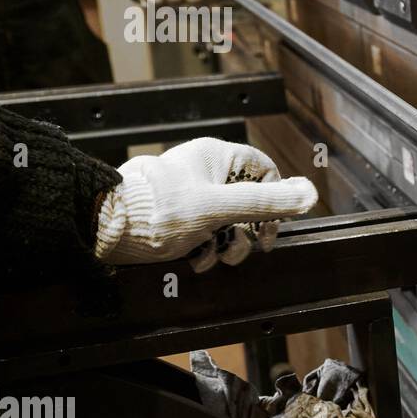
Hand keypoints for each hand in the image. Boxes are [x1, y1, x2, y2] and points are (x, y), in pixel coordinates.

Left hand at [94, 138, 317, 269]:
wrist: (106, 230)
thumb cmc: (159, 212)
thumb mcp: (220, 208)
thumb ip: (266, 202)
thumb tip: (310, 194)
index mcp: (217, 158)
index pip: (265, 172)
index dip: (274, 201)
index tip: (268, 229)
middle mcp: (205, 172)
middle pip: (248, 200)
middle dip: (247, 231)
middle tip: (240, 249)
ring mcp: (191, 194)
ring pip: (228, 220)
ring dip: (227, 245)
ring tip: (212, 257)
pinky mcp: (177, 216)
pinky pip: (206, 231)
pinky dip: (206, 249)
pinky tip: (196, 260)